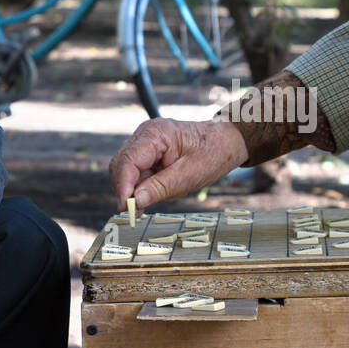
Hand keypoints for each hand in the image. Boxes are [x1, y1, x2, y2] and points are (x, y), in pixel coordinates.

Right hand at [109, 118, 247, 211]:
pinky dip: (140, 186)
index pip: (128, 161)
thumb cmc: (214, 152)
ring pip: (126, 170)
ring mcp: (146, 142)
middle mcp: (146, 134)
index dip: (123, 187)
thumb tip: (135, 201)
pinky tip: (150, 196)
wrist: (227, 141)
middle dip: (125, 190)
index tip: (126, 209)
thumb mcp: (190, 175)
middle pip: (121, 165)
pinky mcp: (149, 152)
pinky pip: (136, 171)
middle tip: (133, 214)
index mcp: (156, 134)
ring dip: (132, 190)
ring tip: (144, 207)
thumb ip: (161, 187)